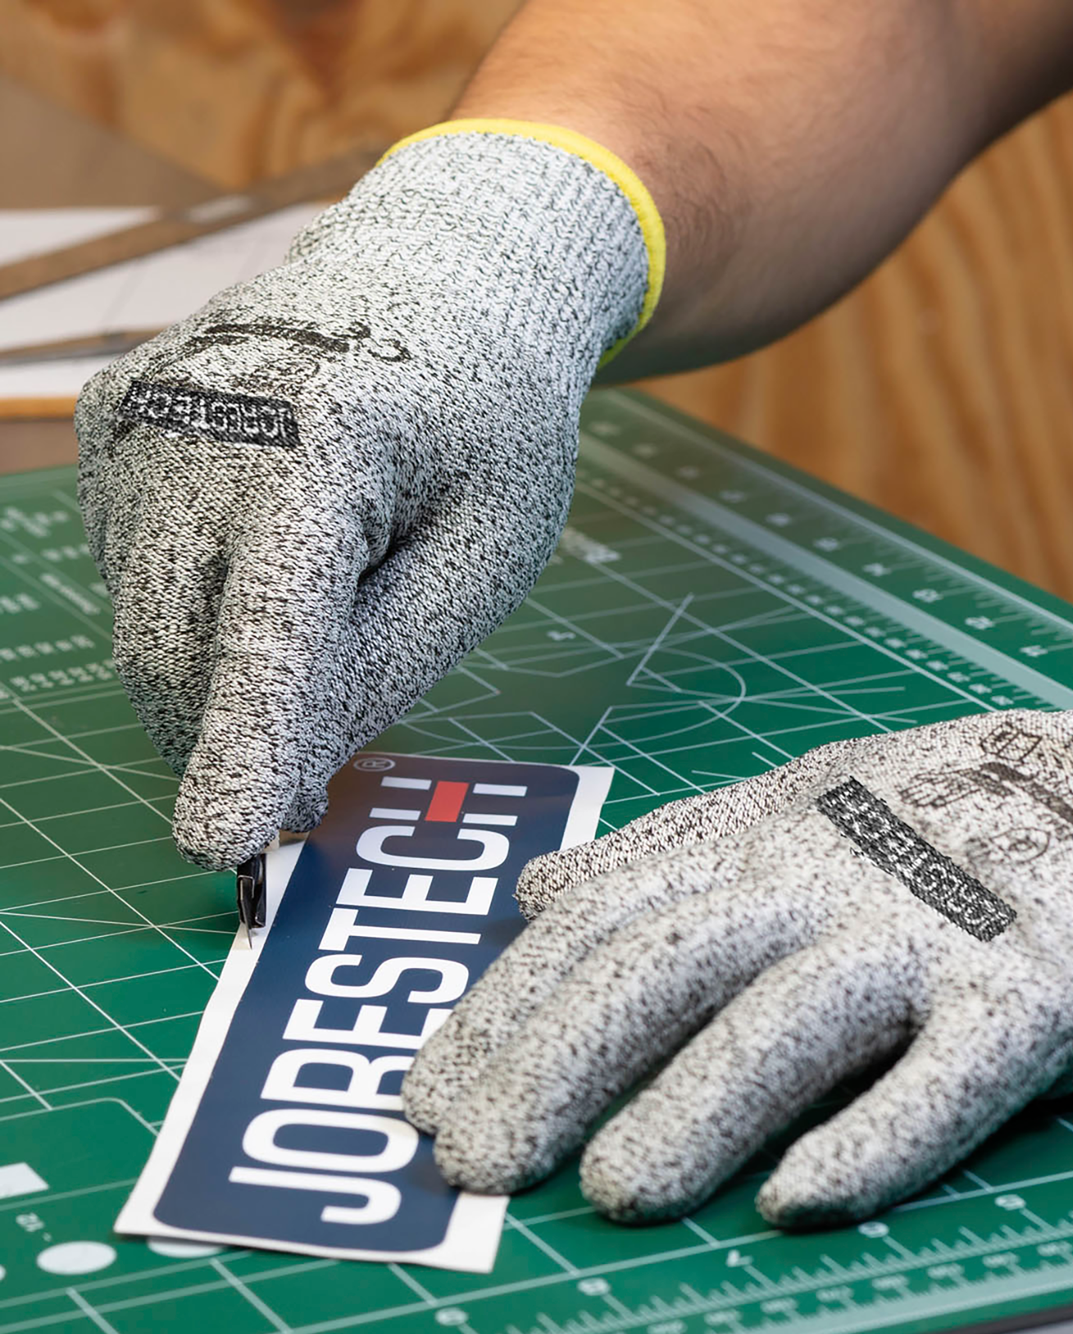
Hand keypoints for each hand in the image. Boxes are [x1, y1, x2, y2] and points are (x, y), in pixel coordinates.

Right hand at [76, 125, 653, 868]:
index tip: (214, 844)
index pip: (271, 625)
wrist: (439, 278)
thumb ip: (386, 663)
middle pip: (186, 652)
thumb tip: (284, 771)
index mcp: (325, 437)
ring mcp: (137, 421)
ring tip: (319, 625)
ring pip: (151, 630)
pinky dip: (199, 623)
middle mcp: (200, 420)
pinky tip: (273, 569)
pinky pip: (140, 582)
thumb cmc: (488, 425)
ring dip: (217, 687)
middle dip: (235, 745)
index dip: (244, 743)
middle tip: (301, 804)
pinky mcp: (111, 431)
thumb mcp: (489, 554)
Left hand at [404, 607, 1072, 1226]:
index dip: (507, 1009)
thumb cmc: (992, 817)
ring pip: (798, 1014)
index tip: (426, 1100)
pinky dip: (881, 1134)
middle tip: (473, 1166)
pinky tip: (803, 1203)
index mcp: (777, 828)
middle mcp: (842, 870)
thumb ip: (679, 851)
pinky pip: (959, 1069)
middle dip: (557, 1062)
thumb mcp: (822, 803)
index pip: (609, 918)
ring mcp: (949, 926)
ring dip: (698, 1104)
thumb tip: (534, 893)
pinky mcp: (1057, 987)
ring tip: (614, 1194)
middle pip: (673, 961)